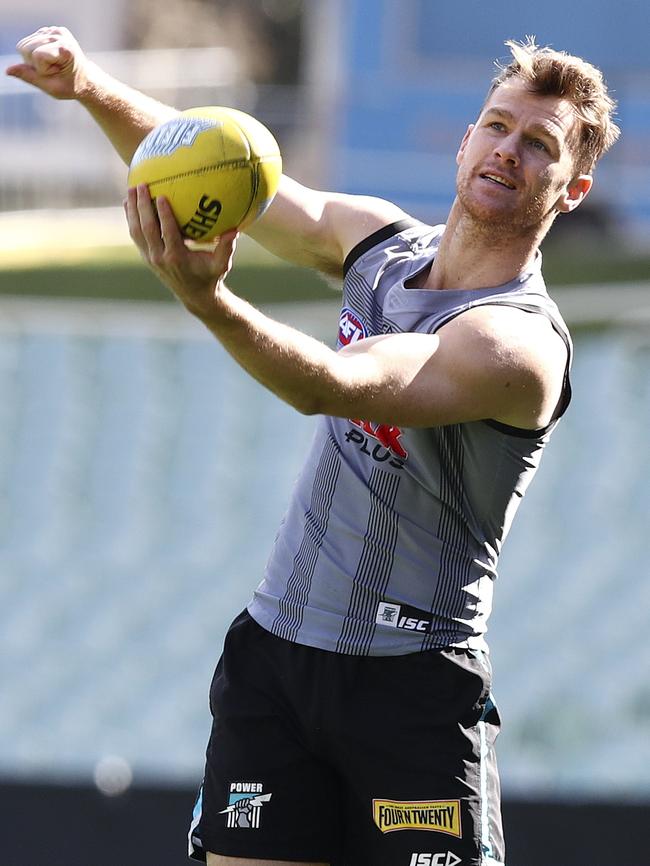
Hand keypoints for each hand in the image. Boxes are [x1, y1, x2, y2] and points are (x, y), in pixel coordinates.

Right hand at [6, 26, 90, 99]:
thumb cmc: (71, 86)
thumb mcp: (52, 87)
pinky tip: (49, 57)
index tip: (56, 74)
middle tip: (53, 70)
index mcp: (64, 48)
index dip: (41, 70)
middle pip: (26, 48)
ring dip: (33, 59)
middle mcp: (59, 34)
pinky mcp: (50, 30)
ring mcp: (54, 30)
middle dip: (34, 64)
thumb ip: (29, 77)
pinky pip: (28, 42)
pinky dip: (35, 52)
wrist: (85, 79)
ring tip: (52, 65)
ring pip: (24, 44)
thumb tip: (8, 70)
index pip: (36, 55)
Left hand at [124, 184, 238, 317]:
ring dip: (132, 210)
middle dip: (142, 207)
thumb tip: (235, 230)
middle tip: (141, 185)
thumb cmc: (210, 276)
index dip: (164, 215)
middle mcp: (160, 257)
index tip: (162, 196)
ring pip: (136, 231)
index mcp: (177, 257)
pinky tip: (128, 202)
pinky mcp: (146, 256)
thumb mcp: (221, 265)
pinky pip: (135, 235)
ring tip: (131, 189)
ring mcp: (150, 257)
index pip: (167, 233)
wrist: (194, 296)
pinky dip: (131, 218)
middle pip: (147, 229)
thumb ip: (226, 249)